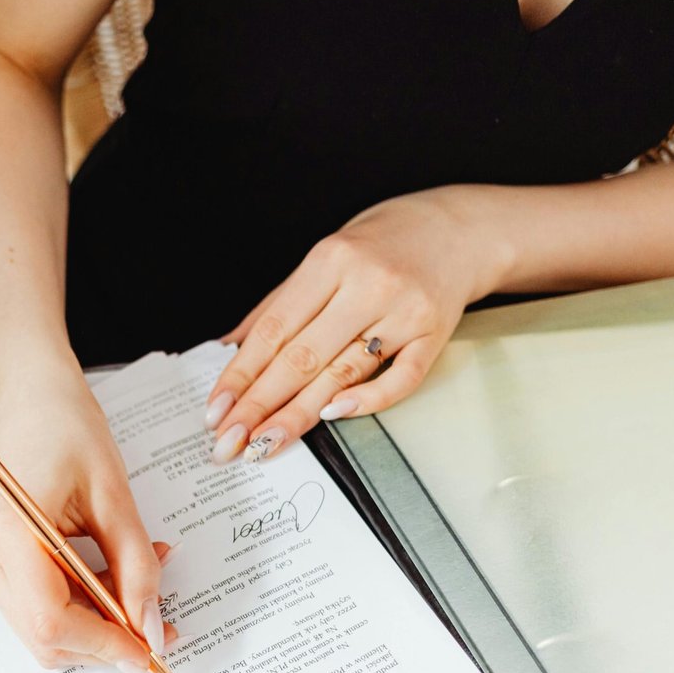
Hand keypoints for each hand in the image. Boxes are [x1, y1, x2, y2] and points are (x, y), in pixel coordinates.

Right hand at [0, 368, 174, 672]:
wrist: (33, 402)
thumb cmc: (68, 430)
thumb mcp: (116, 497)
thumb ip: (137, 567)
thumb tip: (151, 627)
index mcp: (10, 534)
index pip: (51, 622)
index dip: (105, 645)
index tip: (150, 651)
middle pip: (46, 639)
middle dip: (106, 643)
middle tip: (158, 626)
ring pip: (45, 632)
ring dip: (98, 627)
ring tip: (139, 589)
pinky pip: (42, 609)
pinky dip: (84, 608)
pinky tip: (112, 579)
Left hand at [204, 188, 512, 461]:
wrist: (457, 228)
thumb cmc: (382, 244)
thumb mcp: (325, 257)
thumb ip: (278, 304)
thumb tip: (228, 348)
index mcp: (330, 260)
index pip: (274, 328)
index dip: (241, 373)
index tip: (216, 409)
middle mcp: (367, 285)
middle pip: (302, 357)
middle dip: (259, 404)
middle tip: (229, 442)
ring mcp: (404, 311)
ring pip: (342, 373)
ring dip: (298, 415)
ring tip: (264, 444)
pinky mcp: (434, 334)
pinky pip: (400, 378)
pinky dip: (366, 401)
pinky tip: (331, 417)